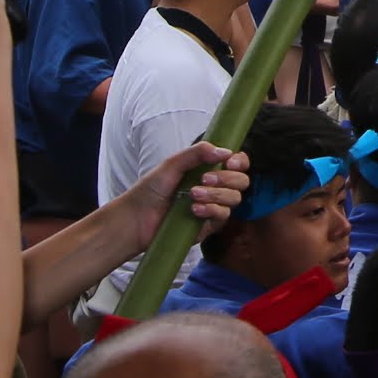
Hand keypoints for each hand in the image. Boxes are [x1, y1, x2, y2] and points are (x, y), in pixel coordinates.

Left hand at [111, 142, 249, 247]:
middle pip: (241, 181)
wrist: (136, 218)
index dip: (240, 161)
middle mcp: (215, 188)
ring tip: (194, 195)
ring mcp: (213, 207)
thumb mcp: (172, 164)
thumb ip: (197, 153)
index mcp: (209, 170)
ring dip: (217, 195)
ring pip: (234, 199)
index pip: (238, 164)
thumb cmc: (151, 189)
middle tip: (205, 179)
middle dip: (227, 178)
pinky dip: (212, 210)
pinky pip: (223, 217)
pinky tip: (195, 210)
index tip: (230, 162)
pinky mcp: (208, 226)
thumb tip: (226, 151)